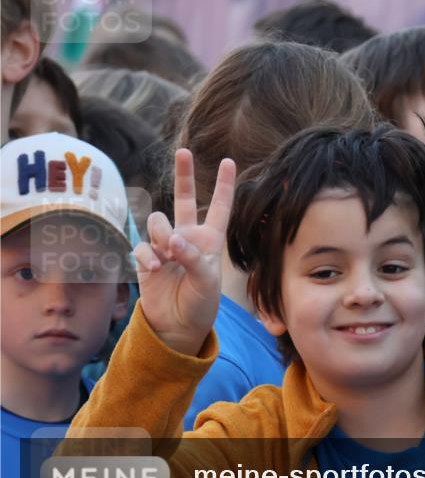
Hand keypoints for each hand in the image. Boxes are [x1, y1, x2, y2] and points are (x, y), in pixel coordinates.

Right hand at [133, 149, 235, 355]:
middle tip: (184, 151)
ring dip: (161, 234)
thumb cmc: (200, 305)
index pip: (219, 207)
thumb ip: (193, 258)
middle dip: (184, 174)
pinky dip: (147, 255)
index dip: (224, 185)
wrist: (177, 326)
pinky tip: (154, 269)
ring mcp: (165, 246)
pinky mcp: (147, 258)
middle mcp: (188, 237)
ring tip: (167, 255)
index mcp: (210, 240)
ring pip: (157, 221)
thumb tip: (172, 240)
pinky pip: (142, 245)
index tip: (230, 161)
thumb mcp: (207, 283)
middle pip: (183, 198)